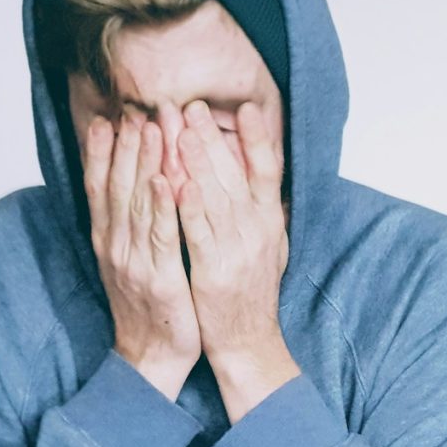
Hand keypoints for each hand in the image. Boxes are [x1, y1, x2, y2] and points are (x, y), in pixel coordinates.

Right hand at [83, 112, 201, 400]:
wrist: (153, 357)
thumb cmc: (152, 308)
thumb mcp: (136, 263)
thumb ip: (135, 228)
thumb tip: (138, 191)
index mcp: (110, 241)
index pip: (103, 188)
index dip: (105, 152)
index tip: (111, 117)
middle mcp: (116, 246)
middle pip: (118, 186)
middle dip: (127, 146)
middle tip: (136, 108)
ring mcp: (135, 261)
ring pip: (137, 203)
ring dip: (143, 162)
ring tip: (150, 127)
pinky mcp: (160, 278)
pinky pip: (160, 236)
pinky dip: (160, 206)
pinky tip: (164, 179)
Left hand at [175, 99, 288, 369]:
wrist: (248, 342)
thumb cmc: (251, 294)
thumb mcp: (270, 248)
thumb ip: (264, 213)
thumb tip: (264, 177)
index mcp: (270, 223)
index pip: (269, 172)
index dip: (259, 139)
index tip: (246, 108)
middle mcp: (259, 232)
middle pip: (236, 175)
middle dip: (212, 138)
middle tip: (191, 105)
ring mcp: (238, 251)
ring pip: (216, 197)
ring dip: (197, 161)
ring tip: (179, 128)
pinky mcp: (215, 271)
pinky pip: (200, 233)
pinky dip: (189, 206)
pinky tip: (175, 181)